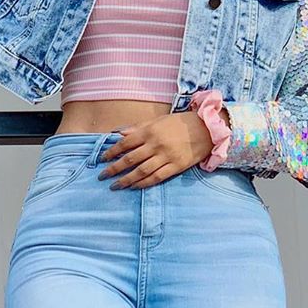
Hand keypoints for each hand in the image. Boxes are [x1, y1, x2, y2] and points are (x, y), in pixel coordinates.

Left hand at [97, 110, 220, 189]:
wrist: (206, 128)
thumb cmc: (180, 123)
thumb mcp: (157, 120)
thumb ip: (137, 127)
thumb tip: (117, 133)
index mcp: (149, 131)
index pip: (125, 143)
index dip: (111, 152)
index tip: (101, 159)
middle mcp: (156, 144)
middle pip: (130, 159)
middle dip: (114, 168)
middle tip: (102, 176)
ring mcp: (166, 156)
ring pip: (141, 171)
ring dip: (126, 180)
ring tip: (114, 186)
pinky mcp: (176, 166)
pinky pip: (157, 177)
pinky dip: (144, 183)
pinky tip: (134, 187)